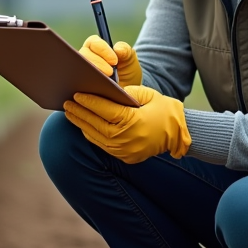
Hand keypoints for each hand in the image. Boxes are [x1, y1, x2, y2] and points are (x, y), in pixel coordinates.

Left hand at [63, 85, 189, 163]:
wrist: (180, 135)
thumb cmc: (164, 111)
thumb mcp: (149, 95)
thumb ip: (127, 92)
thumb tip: (105, 90)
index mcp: (133, 121)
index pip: (104, 110)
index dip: (89, 102)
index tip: (77, 94)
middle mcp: (126, 138)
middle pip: (95, 124)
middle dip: (80, 113)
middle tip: (67, 103)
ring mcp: (124, 150)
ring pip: (96, 136)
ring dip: (82, 124)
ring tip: (71, 113)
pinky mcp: (124, 156)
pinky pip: (102, 145)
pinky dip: (91, 134)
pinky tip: (84, 125)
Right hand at [79, 35, 142, 86]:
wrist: (126, 95)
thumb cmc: (126, 75)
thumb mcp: (129, 62)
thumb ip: (126, 51)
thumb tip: (118, 48)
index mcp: (95, 49)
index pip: (93, 43)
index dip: (102, 50)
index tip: (114, 61)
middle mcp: (84, 59)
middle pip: (83, 56)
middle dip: (97, 63)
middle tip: (110, 73)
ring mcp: (79, 73)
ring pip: (78, 70)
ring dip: (90, 75)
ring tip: (103, 82)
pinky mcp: (78, 87)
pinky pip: (76, 86)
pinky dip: (84, 88)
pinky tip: (96, 91)